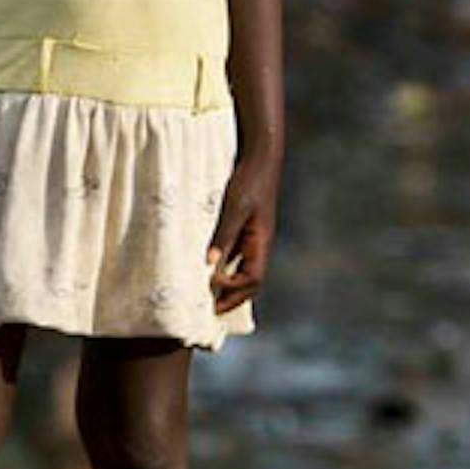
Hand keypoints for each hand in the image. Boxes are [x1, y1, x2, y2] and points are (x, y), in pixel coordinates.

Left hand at [207, 153, 277, 314]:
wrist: (260, 158)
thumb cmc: (250, 181)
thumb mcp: (235, 207)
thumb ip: (224, 234)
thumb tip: (209, 264)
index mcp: (261, 242)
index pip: (253, 279)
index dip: (234, 290)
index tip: (211, 287)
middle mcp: (259, 244)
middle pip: (251, 282)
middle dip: (232, 298)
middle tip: (210, 310)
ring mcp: (253, 238)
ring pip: (244, 271)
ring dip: (229, 286)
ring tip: (208, 297)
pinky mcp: (245, 229)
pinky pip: (237, 257)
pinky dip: (225, 269)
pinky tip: (209, 270)